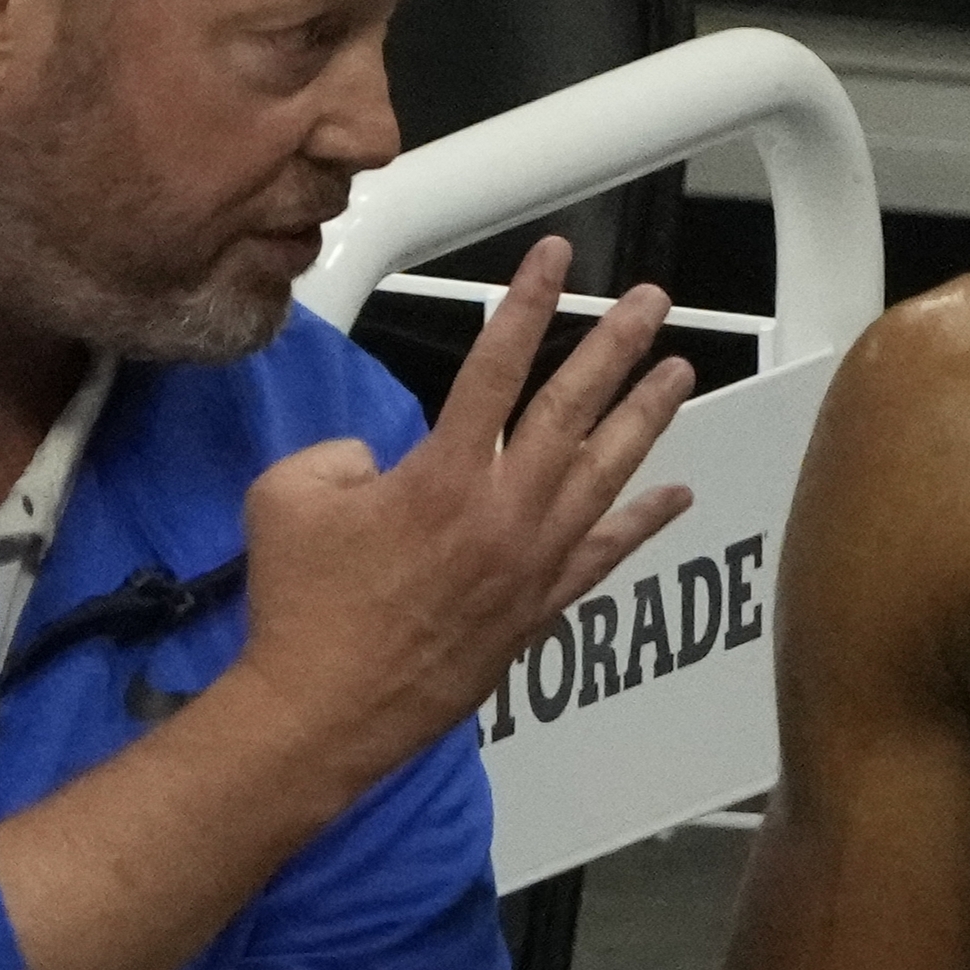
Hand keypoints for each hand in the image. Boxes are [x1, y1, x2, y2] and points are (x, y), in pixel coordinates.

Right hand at [234, 235, 693, 783]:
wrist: (322, 712)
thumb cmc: (298, 604)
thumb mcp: (289, 493)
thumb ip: (340, 452)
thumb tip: (381, 463)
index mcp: (442, 475)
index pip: (495, 367)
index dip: (527, 304)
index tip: (555, 257)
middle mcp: (503, 512)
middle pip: (572, 410)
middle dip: (615, 347)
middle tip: (652, 302)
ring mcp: (530, 563)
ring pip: (605, 475)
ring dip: (645, 418)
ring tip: (680, 372)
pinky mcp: (537, 610)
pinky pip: (603, 555)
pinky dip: (642, 522)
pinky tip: (677, 494)